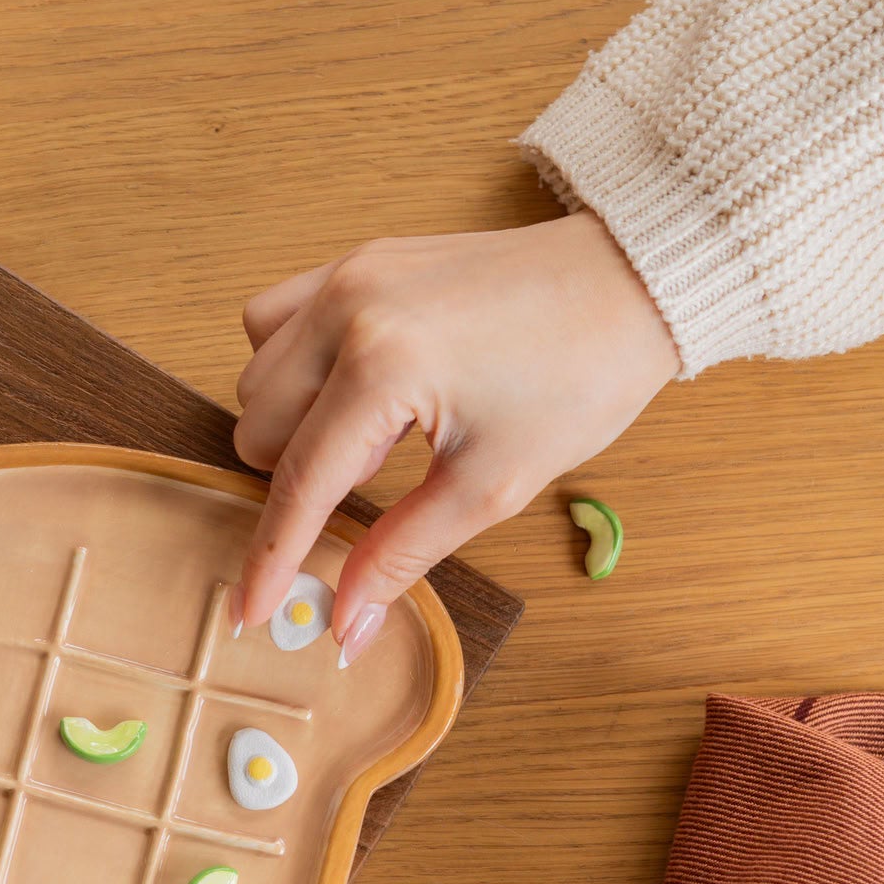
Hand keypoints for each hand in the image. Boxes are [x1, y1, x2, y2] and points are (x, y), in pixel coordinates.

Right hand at [231, 211, 678, 660]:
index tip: (251, 610)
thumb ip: (401, 554)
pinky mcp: (360, 259)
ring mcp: (349, 276)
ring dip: (295, 422)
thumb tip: (344, 623)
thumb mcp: (492, 486)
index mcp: (384, 367)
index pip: (300, 482)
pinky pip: (278, 318)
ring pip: (258, 374)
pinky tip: (350, 387)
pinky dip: (295, 365)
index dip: (274, 556)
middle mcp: (349, 310)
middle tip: (379, 481)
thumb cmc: (580, 377)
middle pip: (260, 428)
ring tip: (376, 434)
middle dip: (299, 478)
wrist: (631, 284)